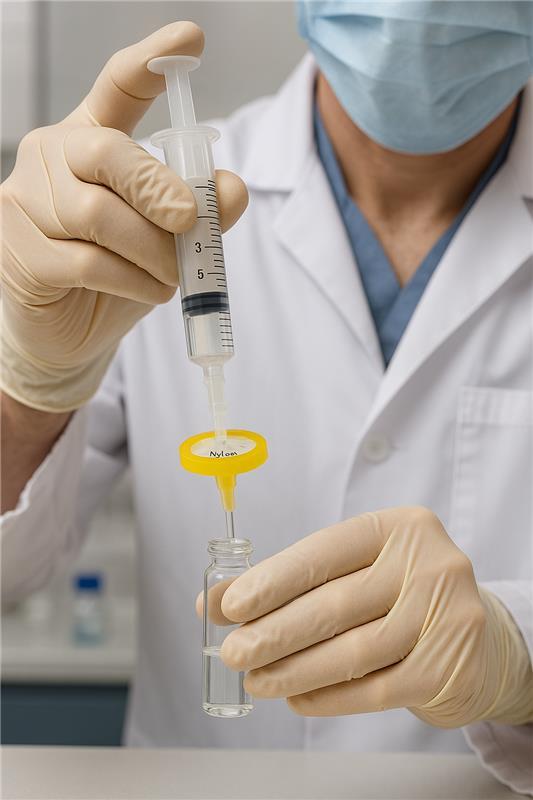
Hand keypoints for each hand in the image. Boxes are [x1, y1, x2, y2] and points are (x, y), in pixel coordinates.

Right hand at [1, 22, 246, 411]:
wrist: (69, 333)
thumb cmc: (118, 274)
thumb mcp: (167, 240)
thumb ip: (201, 213)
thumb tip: (233, 190)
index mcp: (89, 139)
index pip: (115, 88)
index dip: (150, 62)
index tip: (190, 40)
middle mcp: (52, 159)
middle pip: (108, 152)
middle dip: (159, 187)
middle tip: (191, 220)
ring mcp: (27, 203)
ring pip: (100, 216)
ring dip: (153, 251)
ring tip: (173, 275)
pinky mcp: (20, 253)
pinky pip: (88, 263)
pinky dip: (133, 281)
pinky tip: (149, 291)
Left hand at [218, 507, 531, 726]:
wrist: (480, 638)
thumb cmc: (402, 595)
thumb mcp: (355, 572)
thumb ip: (289, 582)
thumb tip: (212, 601)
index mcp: (399, 527)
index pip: (324, 551)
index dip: (273, 580)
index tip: (230, 606)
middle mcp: (429, 564)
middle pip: (335, 604)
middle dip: (275, 632)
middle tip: (233, 652)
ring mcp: (446, 615)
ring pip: (352, 652)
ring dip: (295, 671)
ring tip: (257, 681)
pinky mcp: (449, 667)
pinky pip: (375, 690)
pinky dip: (328, 697)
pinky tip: (297, 698)